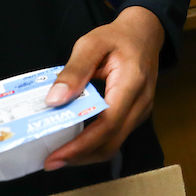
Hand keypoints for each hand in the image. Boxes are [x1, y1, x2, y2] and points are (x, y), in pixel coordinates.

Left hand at [42, 5, 164, 169]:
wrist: (145, 33)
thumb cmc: (117, 37)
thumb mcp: (91, 44)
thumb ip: (74, 71)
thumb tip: (54, 101)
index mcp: (131, 83)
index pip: (108, 124)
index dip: (81, 145)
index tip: (55, 156)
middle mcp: (141, 102)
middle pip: (112, 142)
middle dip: (80, 157)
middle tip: (50, 162)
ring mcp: (142, 110)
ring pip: (115, 143)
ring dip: (87, 154)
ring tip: (59, 154)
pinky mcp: (137, 113)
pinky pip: (117, 136)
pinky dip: (95, 144)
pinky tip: (76, 141)